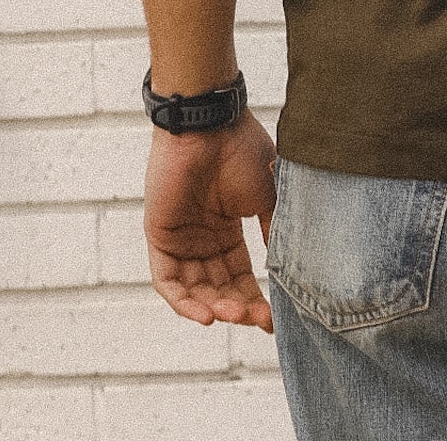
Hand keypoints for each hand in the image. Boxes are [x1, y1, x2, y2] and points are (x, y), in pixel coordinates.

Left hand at [143, 106, 278, 332]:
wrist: (210, 126)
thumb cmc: (242, 151)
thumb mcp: (268, 195)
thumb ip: (273, 229)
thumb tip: (287, 266)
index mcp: (228, 228)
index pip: (241, 275)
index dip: (256, 299)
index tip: (274, 320)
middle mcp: (203, 238)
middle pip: (220, 288)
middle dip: (239, 308)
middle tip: (259, 320)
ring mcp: (181, 239)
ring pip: (196, 290)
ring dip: (216, 308)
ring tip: (237, 316)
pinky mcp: (160, 238)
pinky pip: (168, 282)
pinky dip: (185, 302)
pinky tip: (208, 315)